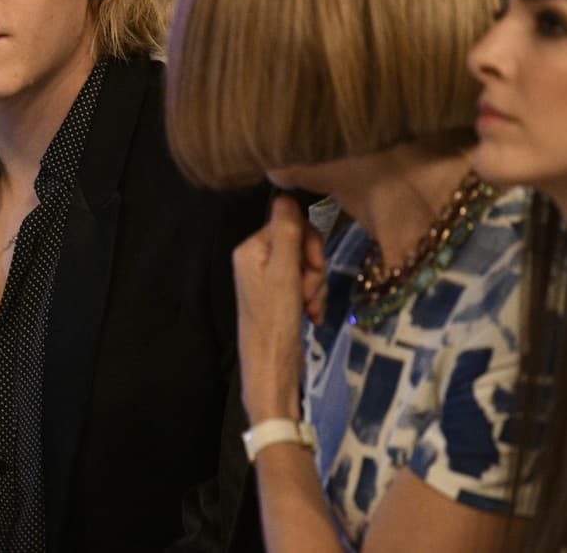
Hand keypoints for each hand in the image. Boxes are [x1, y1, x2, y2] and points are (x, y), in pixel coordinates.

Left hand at [235, 195, 325, 421]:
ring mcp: (267, 281)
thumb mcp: (285, 274)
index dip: (309, 244)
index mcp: (250, 249)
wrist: (273, 373)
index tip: (312, 267)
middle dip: (313, 269)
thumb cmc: (276, 322)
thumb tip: (285, 193)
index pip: (290, 223)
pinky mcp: (279, 299)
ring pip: (307, 267)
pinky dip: (313, 300)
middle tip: (308, 293)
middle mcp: (255, 260)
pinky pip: (305, 286)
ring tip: (310, 309)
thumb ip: (287, 233)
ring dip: (316, 287)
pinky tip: (313, 317)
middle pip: (300, 245)